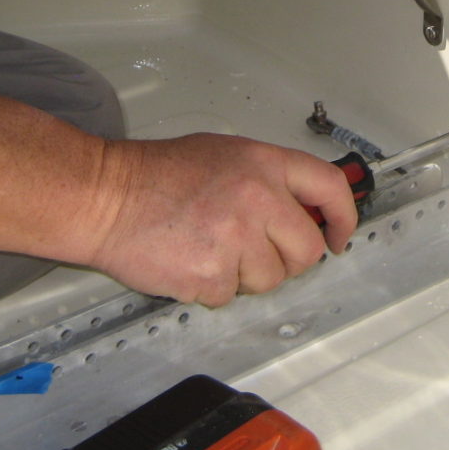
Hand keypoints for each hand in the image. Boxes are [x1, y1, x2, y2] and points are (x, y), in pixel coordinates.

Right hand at [81, 133, 357, 306]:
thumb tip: (298, 209)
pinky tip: (190, 261)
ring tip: (209, 247)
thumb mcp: (223, 154)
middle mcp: (259, 198)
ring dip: (244, 275)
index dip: (343, 217)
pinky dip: (211, 287)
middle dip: (287, 259)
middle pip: (306, 250)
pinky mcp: (213, 274)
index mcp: (265, 163)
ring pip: (270, 279)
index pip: (329, 187)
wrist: (105, 196)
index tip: (338, 235)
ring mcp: (237, 238)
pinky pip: (230, 295)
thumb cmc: (154, 174)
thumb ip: (266, 179)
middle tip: (255, 252)